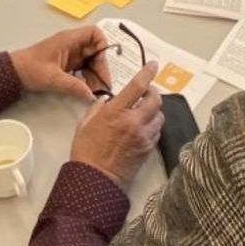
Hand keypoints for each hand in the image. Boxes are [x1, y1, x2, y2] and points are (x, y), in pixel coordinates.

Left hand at [10, 25, 110, 101]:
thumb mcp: (52, 78)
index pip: (94, 33)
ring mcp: (70, 55)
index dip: (102, 45)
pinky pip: (83, 69)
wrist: (13, 73)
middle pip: (95, 51)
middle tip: (103, 85)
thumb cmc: (30, 69)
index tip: (101, 63)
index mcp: (69, 39)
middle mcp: (72, 45)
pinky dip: (87, 78)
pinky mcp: (66, 64)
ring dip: (95, 75)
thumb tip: (91, 96)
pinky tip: (87, 90)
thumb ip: (73, 86)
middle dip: (100, 67)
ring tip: (95, 91)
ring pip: (90, 62)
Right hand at [69, 62, 162, 187]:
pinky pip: (157, 131)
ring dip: (154, 110)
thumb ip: (97, 108)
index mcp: (116, 112)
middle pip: (155, 99)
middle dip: (153, 92)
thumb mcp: (85, 124)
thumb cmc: (86, 151)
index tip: (153, 65)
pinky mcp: (148, 149)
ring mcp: (143, 136)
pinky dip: (153, 126)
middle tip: (147, 92)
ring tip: (144, 112)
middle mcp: (134, 122)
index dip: (147, 73)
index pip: (137, 86)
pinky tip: (143, 128)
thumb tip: (107, 101)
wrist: (96, 180)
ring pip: (159, 116)